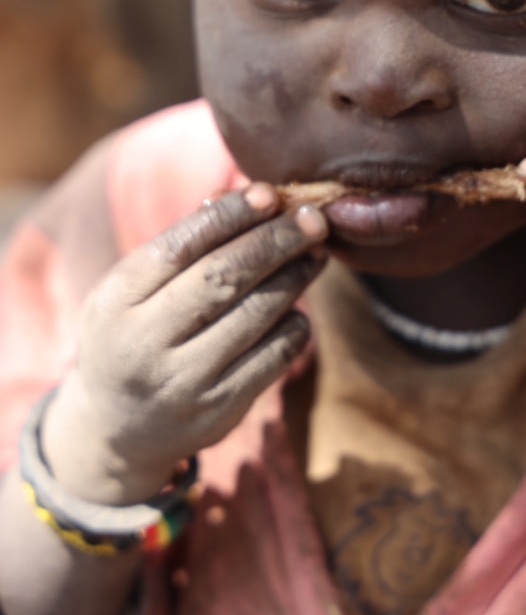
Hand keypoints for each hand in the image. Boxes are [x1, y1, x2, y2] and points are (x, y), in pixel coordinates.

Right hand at [42, 185, 327, 504]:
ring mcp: (183, 383)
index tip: (269, 193)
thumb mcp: (132, 287)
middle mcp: (144, 344)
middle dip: (276, 241)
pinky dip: (294, 323)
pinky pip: (274, 356)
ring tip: (316, 251)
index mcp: (116, 301)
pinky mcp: (219, 411)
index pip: (180, 246)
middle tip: (314, 217)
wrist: (114, 427)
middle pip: (223, 278)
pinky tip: (297, 305)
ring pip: (256, 315)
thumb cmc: (132, 331)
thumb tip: (256, 200)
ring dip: (296, 276)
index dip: (230, 215)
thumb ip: (185, 245)